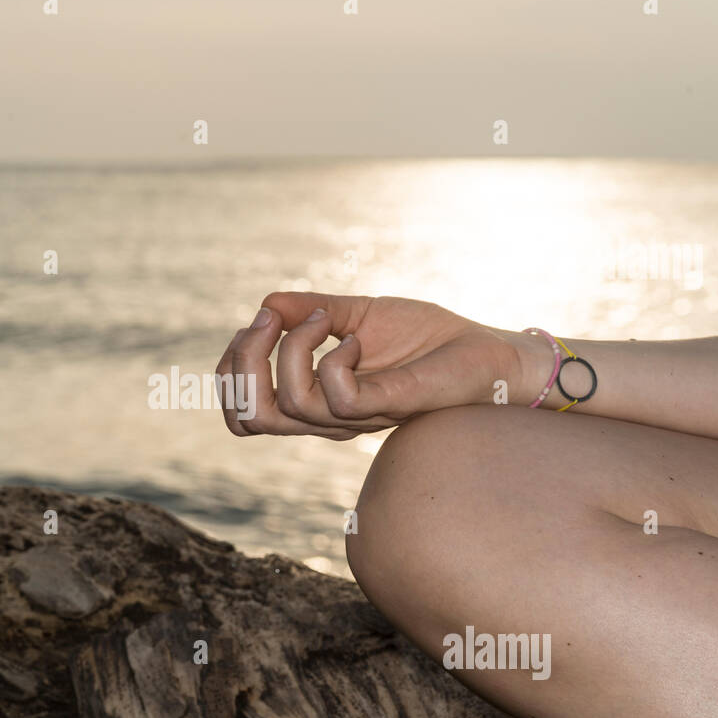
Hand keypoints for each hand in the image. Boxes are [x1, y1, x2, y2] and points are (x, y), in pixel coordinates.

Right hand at [215, 292, 529, 438]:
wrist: (486, 353)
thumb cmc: (428, 338)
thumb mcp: (360, 313)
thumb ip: (312, 309)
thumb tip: (265, 301)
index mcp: (314, 399)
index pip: (243, 410)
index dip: (231, 371)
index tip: (258, 321)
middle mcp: (327, 416)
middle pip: (250, 414)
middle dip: (244, 360)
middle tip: (269, 319)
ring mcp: (355, 416)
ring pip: (289, 403)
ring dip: (293, 347)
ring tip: (325, 319)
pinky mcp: (386, 407)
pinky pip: (337, 397)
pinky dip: (335, 358)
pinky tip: (358, 339)